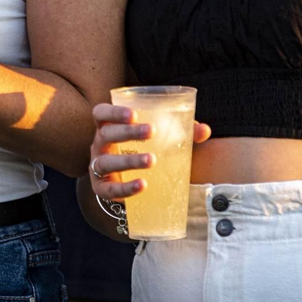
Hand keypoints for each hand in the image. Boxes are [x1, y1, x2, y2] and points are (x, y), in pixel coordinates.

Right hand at [88, 103, 211, 200]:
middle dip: (128, 132)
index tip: (134, 113)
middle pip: (106, 134)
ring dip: (128, 160)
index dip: (114, 112)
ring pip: (106, 162)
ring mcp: (98, 166)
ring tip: (151, 160)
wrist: (125, 181)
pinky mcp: (101, 188)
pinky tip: (143, 185)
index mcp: (109, 127)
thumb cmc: (142, 150)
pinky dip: (126, 188)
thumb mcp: (157, 138)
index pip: (101, 113)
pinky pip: (110, 189)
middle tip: (151, 132)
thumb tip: (204, 130)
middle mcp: (100, 144)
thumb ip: (181, 131)